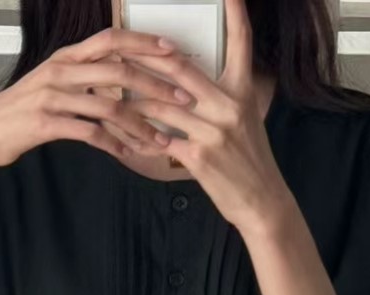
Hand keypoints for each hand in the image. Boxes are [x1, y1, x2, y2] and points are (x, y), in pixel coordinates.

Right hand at [0, 28, 196, 175]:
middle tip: (183, 100)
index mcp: (67, 57)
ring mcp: (54, 96)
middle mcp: (62, 70)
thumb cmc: (20, 111)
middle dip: (156, 85)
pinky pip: (89, 133)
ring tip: (161, 140)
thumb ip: (83, 77)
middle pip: (119, 70)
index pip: (112, 39)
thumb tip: (117, 77)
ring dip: (140, 124)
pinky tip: (128, 154)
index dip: (145, 43)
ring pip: (109, 105)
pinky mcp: (47, 124)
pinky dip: (113, 145)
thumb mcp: (52, 84)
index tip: (173, 53)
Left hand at [109, 0, 293, 234]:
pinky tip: (122, 137)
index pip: (240, 42)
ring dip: (131, 102)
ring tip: (109, 96)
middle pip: (179, 68)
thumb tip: (186, 84)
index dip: (235, 11)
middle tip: (119, 48)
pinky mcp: (200, 157)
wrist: (261, 201)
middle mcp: (229, 105)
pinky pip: (159, 141)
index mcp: (241, 90)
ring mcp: (214, 130)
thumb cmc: (249, 159)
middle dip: (144, 57)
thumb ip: (220, 97)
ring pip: (160, 106)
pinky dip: (138, 138)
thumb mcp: (245, 118)